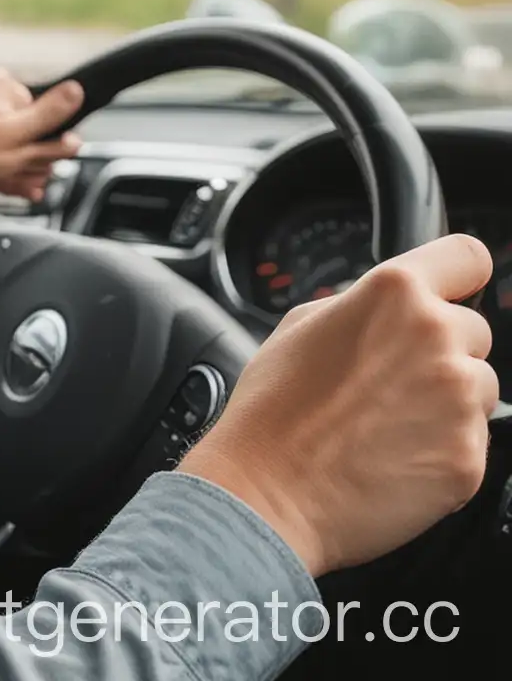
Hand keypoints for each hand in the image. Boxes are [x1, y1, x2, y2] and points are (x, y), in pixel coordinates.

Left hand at [0, 67, 84, 205]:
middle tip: (14, 182)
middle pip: (25, 131)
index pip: (47, 119)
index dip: (45, 150)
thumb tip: (79, 92)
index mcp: (6, 86)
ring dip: (7, 167)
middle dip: (25, 162)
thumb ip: (47, 120)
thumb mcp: (10, 141)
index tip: (37, 171)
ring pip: (4, 140)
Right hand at [180, 233, 497, 576]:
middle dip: (442, 350)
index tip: (453, 290)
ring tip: (388, 422)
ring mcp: (459, 399)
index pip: (467, 257)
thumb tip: (386, 312)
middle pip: (474, 330)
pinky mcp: (470, 457)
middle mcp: (435, 337)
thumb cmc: (274, 410)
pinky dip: (442, 448)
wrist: (268, 491)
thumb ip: (359, 306)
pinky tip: (395, 455)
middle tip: (391, 380)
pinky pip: (472, 441)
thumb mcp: (301, 324)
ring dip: (447, 401)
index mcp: (393, 293)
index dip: (459, 276)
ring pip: (479, 388)